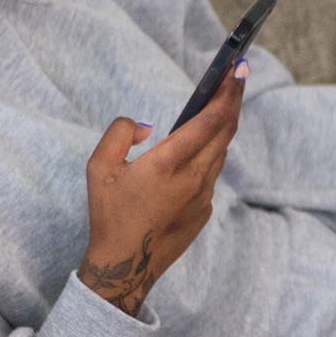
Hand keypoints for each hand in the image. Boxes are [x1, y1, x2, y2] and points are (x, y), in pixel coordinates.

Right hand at [77, 61, 248, 314]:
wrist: (125, 266)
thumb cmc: (109, 215)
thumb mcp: (98, 168)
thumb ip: (119, 134)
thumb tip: (146, 126)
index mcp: (169, 164)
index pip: (210, 120)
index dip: (227, 92)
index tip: (237, 70)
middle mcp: (194, 178)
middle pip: (225, 131)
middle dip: (232, 100)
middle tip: (235, 76)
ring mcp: (204, 196)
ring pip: (220, 152)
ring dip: (221, 127)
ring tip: (217, 104)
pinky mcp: (205, 210)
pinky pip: (211, 174)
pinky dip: (208, 154)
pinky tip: (198, 147)